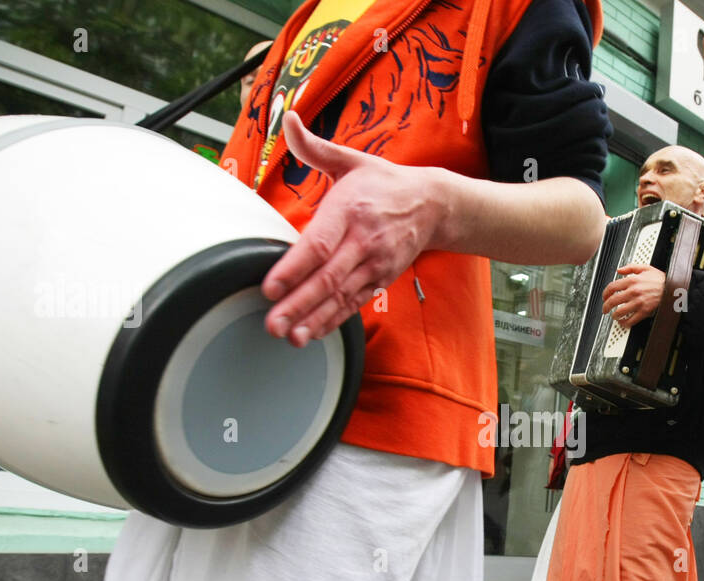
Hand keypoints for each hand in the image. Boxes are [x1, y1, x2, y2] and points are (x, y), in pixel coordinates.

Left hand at [262, 110, 446, 345]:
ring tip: (291, 337)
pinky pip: (354, 304)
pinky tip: (313, 333)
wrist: (433, 205)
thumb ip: (314, 147)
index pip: (318, 244)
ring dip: (314, 319)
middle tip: (273, 323)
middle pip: (327, 279)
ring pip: (340, 296)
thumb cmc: (384, 184)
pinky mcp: (380, 280)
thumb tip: (288, 119)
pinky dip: (333, 320)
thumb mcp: (351, 160)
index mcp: (350, 211)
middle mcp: (363, 242)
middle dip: (298, 304)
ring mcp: (374, 264)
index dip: (294, 268)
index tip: (271, 286)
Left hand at [601, 264, 664, 327]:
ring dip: (614, 315)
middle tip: (605, 309)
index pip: (612, 287)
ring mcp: (638, 302)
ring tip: (614, 316)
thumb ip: (630, 267)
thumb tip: (619, 270)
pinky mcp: (644, 311)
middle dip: (606, 306)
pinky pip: (631, 320)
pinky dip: (624, 323)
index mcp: (632, 280)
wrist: (672, 288)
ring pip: (620, 311)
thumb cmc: (660, 279)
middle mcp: (633, 291)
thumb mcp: (646, 268)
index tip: (604, 296)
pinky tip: (623, 322)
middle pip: (613, 300)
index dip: (605, 293)